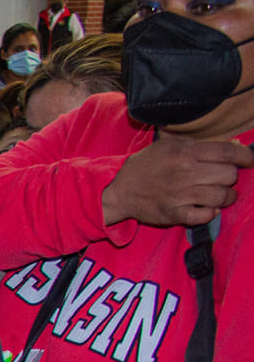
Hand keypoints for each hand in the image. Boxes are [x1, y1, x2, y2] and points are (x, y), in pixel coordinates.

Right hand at [103, 138, 253, 227]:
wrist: (120, 190)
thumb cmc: (148, 165)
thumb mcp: (171, 145)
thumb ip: (202, 145)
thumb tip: (235, 145)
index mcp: (185, 153)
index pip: (227, 152)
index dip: (244, 156)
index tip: (248, 161)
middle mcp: (185, 173)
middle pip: (229, 175)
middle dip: (231, 177)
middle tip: (223, 179)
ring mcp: (180, 196)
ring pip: (222, 197)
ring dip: (226, 197)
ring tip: (221, 195)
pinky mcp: (174, 214)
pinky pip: (205, 216)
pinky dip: (210, 213)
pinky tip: (207, 209)